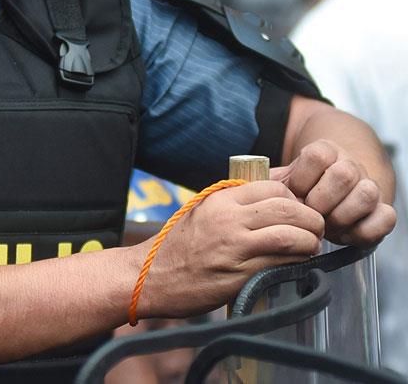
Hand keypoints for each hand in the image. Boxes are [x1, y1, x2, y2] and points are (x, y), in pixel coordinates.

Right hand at [138, 181, 323, 318]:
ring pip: (291, 235)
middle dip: (311, 218)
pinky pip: (281, 263)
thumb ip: (232, 205)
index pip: (273, 188)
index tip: (298, 211)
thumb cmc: (176, 247)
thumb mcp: (201, 212)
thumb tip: (271, 202)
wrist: (149, 277)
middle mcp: (228, 219)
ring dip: (310, 241)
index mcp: (220, 199)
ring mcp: (234, 247)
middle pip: (288, 208)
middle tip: (316, 228)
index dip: (294, 199)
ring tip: (310, 246)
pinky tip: (296, 263)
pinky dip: (297, 261)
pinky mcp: (239, 274)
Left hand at [270, 139, 395, 246]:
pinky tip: (345, 235)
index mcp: (326, 153)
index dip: (302, 179)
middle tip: (309, 214)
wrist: (328, 199)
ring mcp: (369, 187)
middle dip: (321, 200)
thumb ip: (267, 182)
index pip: (318, 155)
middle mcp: (351, 166)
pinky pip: (386, 218)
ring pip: (367, 193)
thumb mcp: (282, 182)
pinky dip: (364, 231)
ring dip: (342, 215)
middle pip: (344, 174)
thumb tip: (245, 188)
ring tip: (326, 226)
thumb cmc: (300, 192)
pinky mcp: (382, 212)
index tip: (294, 194)